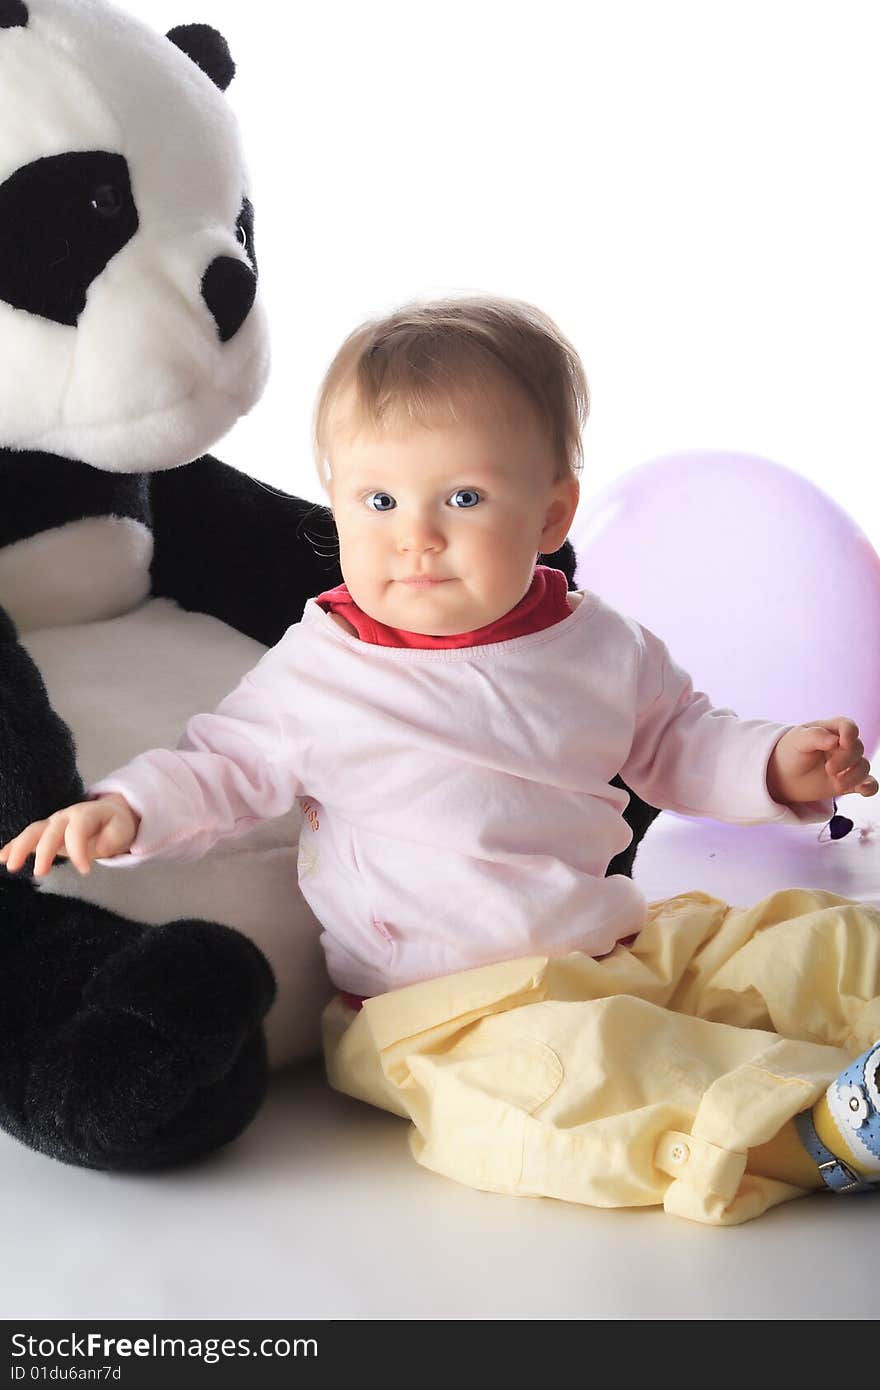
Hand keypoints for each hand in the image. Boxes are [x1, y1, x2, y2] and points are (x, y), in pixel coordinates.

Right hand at [0, 794, 139, 876]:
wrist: (108, 814)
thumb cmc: (115, 824)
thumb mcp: (123, 830)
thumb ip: (113, 838)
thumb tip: (99, 848)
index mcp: (86, 814)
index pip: (78, 830)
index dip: (79, 850)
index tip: (85, 871)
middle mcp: (65, 816)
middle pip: (51, 831)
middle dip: (44, 852)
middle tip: (40, 874)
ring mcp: (52, 823)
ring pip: (33, 832)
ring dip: (20, 848)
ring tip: (11, 866)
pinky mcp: (45, 833)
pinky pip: (27, 838)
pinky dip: (13, 846)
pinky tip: (2, 857)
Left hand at [767, 718, 878, 805]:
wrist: (784, 776)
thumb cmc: (791, 752)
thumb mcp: (797, 740)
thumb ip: (815, 736)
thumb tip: (836, 740)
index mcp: (831, 730)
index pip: (848, 726)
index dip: (850, 733)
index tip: (843, 743)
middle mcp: (843, 746)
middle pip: (857, 749)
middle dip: (846, 760)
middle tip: (829, 769)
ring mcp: (847, 765)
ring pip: (863, 767)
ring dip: (854, 776)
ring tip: (837, 784)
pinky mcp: (849, 782)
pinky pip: (868, 783)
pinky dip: (870, 787)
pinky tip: (863, 790)